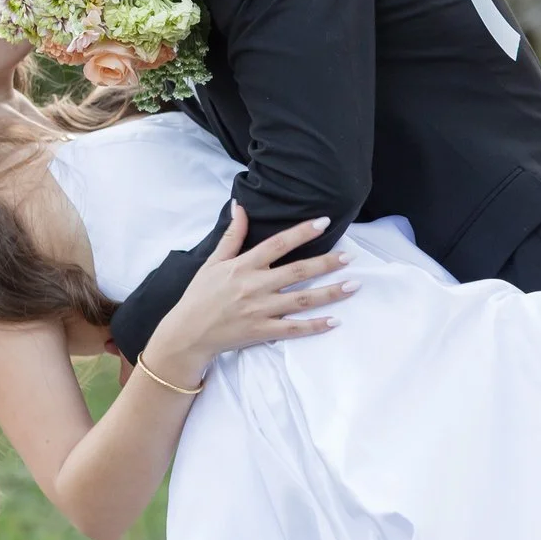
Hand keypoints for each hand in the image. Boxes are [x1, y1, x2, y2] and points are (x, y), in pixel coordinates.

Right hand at [143, 206, 352, 381]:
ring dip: (330, 293)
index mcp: (244, 266)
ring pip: (302, 300)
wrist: (187, 333)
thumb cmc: (200, 296)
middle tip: (350, 256)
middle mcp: (255, 286)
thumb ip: (232, 235)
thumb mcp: (213, 262)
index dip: (302, 232)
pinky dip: (315, 326)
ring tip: (354, 285)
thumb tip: (239, 206)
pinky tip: (335, 321)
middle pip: (298, 271)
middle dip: (326, 263)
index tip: (323, 222)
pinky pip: (293, 329)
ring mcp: (260, 310)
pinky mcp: (262, 332)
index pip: (278, 244)